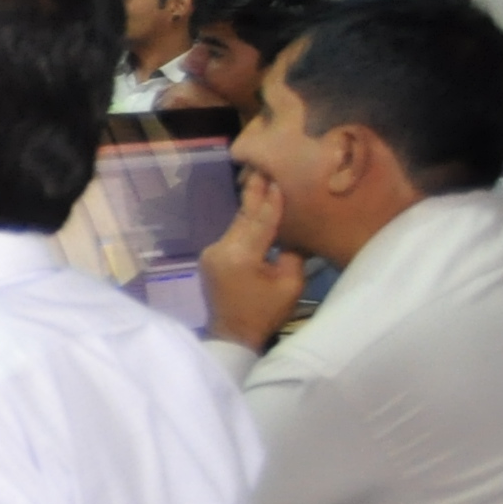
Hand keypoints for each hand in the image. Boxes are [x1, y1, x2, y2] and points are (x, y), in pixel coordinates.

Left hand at [201, 167, 299, 352]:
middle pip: (244, 218)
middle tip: (262, 168)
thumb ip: (292, 252)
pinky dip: (245, 226)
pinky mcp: (210, 259)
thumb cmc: (265, 312)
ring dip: (250, 209)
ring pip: (237, 226)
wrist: (233, 335)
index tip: (276, 177)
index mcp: (240, 255)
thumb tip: (291, 232)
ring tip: (260, 183)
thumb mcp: (290, 283)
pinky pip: (232, 237)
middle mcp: (220, 249)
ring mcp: (211, 253)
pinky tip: (254, 213)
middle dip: (255, 194)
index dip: (271, 200)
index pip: (260, 221)